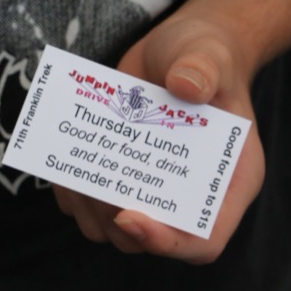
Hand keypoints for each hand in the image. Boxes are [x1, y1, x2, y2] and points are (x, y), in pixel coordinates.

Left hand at [53, 17, 264, 263]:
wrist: (179, 48)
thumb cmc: (206, 55)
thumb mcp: (210, 55)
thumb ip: (203, 70)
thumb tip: (184, 85)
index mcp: (229, 183)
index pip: (204, 241)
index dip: (166, 242)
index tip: (127, 216)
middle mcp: (189, 196)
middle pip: (150, 240)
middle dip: (114, 218)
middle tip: (91, 179)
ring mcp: (152, 190)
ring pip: (113, 230)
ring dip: (86, 208)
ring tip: (72, 168)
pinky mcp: (120, 177)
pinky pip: (89, 206)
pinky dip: (71, 190)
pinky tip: (61, 157)